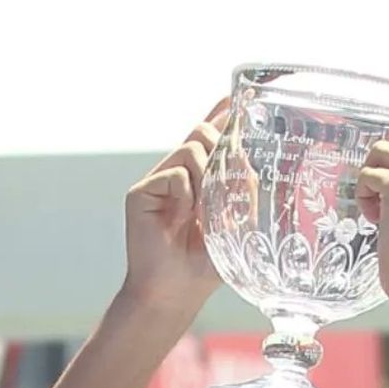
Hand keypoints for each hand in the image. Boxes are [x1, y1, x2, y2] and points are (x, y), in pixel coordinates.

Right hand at [120, 101, 227, 315]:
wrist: (175, 291)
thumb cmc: (204, 263)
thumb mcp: (234, 221)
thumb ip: (241, 187)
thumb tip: (246, 155)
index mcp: (200, 176)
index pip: (212, 131)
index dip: (224, 111)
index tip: (238, 96)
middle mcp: (177, 171)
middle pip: (205, 131)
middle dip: (224, 147)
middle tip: (230, 176)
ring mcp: (158, 179)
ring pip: (194, 147)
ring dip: (208, 177)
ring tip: (203, 210)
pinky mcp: (141, 192)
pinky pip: (176, 173)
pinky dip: (187, 193)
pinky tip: (182, 216)